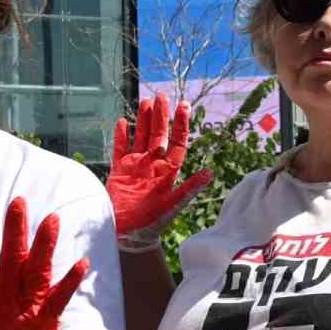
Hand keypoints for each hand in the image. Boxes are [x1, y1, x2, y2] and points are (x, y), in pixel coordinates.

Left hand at [0, 198, 86, 329]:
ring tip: (51, 221)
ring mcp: (30, 303)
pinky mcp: (47, 319)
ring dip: (44, 248)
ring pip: (37, 271)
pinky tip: (80, 265)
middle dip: (14, 231)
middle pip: (12, 257)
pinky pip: (59, 298)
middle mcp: (10, 291)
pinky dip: (69, 283)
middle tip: (18, 203)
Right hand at [107, 95, 213, 248]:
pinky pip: (121, 149)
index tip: (184, 105)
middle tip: (163, 95)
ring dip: (143, 120)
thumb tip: (210, 173)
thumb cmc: (153, 222)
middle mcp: (153, 165)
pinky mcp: (119, 171)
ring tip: (146, 101)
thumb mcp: (173, 204)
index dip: (180, 125)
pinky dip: (122, 136)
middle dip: (161, 116)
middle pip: (158, 135)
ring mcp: (136, 166)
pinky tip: (122, 121)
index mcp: (168, 171)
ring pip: (141, 137)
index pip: (177, 142)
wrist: (127, 234)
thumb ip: (189, 188)